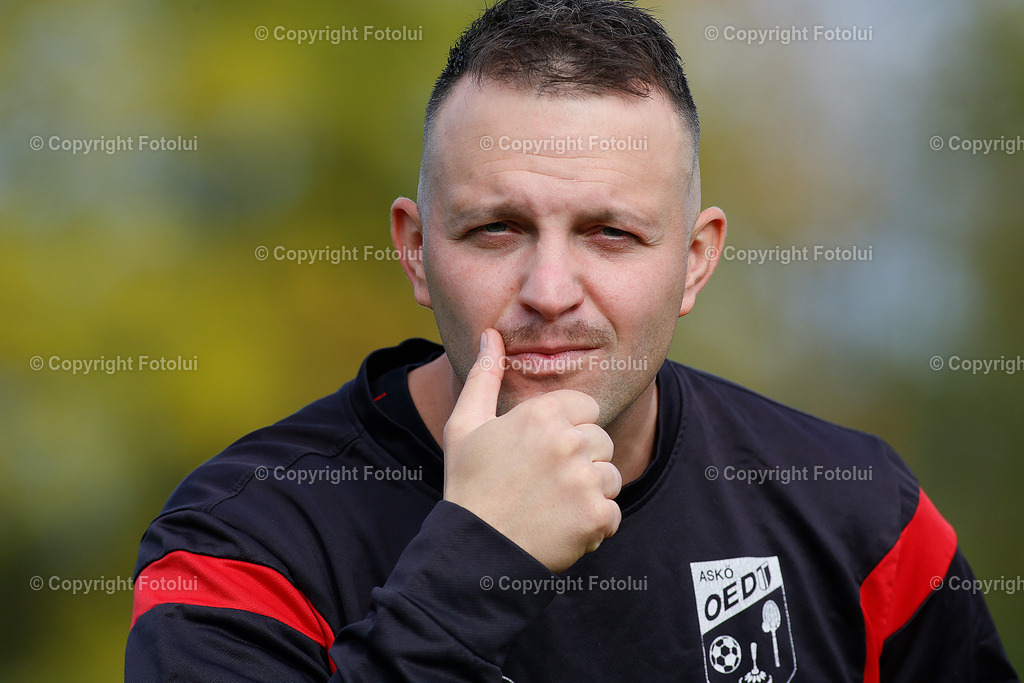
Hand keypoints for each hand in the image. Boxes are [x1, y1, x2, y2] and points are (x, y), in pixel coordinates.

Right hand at [443, 328, 621, 572]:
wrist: (473, 550)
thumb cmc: (468, 485)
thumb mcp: (465, 425)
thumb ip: (484, 375)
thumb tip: (490, 334)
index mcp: (543, 414)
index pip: (586, 409)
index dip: (567, 430)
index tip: (543, 453)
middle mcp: (569, 441)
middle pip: (602, 442)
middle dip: (582, 462)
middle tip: (544, 484)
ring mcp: (585, 480)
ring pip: (611, 477)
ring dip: (589, 494)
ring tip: (553, 507)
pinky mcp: (596, 516)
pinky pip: (612, 514)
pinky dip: (593, 526)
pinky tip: (561, 528)